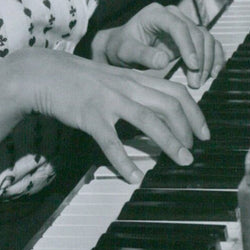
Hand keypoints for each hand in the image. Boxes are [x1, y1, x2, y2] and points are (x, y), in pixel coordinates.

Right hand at [11, 49, 209, 183]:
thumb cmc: (80, 79)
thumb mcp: (114, 78)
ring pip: (148, 120)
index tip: (204, 132)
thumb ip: (137, 90)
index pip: (176, 91)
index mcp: (135, 78)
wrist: (45, 73)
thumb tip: (161, 109)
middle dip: (188, 130)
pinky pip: (111, 141)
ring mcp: (109, 100)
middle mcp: (127, 86)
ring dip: (169, 143)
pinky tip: (135, 177)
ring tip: (181, 161)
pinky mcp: (90, 115)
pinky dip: (125, 160)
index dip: (195, 112)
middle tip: (193, 152)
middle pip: (169, 105)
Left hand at [92, 3, 225, 87]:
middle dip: (199, 59)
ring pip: (206, 38)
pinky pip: (209, 43)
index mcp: (156, 14)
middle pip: (196, 33)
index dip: (188, 45)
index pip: (178, 26)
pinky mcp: (190, 36)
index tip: (192, 66)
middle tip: (195, 82)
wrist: (122, 47)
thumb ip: (142, 55)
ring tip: (199, 81)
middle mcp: (173, 16)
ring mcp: (183, 25)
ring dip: (208, 60)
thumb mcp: (125, 51)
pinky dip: (215, 56)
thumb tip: (163, 61)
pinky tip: (214, 72)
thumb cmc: (121, 47)